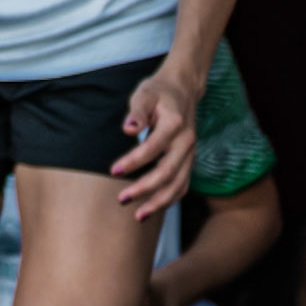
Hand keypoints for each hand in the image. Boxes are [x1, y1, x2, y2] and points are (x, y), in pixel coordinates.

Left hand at [110, 68, 197, 220]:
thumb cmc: (158, 92)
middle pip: (167, 172)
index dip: (134, 161)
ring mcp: (191, 153)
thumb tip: (128, 130)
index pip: (153, 148)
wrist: (183, 90)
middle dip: (144, 189)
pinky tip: (153, 208)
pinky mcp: (190, 161)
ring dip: (159, 202)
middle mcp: (186, 141)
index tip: (114, 171)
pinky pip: (183, 185)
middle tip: (122, 199)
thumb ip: (137, 112)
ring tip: (138, 215)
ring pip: (178, 184)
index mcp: (175, 124)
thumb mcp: (145, 93)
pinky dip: (170, 199)